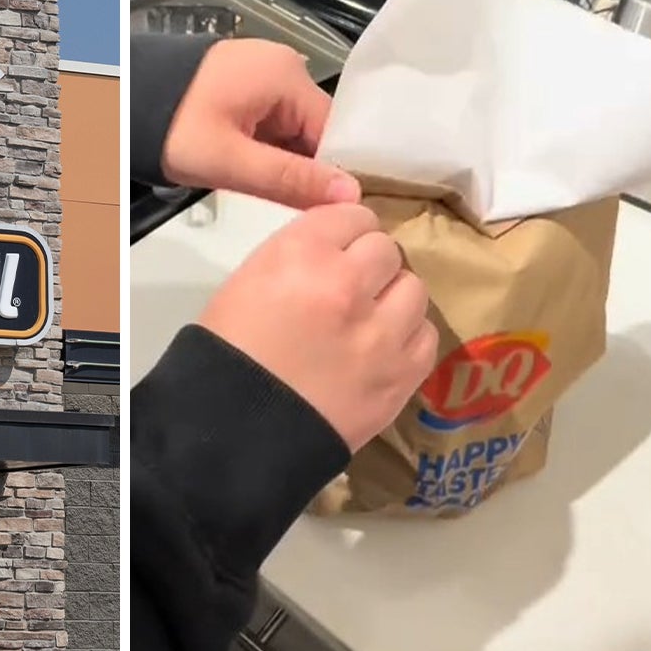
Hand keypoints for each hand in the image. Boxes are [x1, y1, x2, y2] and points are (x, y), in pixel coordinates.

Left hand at [164, 39, 358, 209]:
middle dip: (301, 167)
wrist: (120, 102)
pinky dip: (263, 147)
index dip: (331, 172)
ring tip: (259, 183)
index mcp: (286, 75)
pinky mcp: (242, 85)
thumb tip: (349, 194)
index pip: (334, 130)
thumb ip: (290, 179)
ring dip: (279, 159)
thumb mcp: (230, 161)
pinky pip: (270, 121)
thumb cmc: (171, 128)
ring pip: (291, 129)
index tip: (326, 207)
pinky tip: (248, 167)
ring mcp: (261, 73)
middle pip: (313, 129)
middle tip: (286, 203)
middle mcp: (281, 66)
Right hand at [197, 203, 436, 451]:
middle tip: (347, 289)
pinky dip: (406, 338)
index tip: (336, 248)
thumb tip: (333, 252)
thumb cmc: (225, 357)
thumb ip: (295, 257)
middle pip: (385, 249)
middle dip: (367, 265)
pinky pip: (425, 335)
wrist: (233, 435)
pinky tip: (380, 351)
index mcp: (300, 255)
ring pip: (413, 289)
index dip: (343, 232)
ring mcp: (381, 333)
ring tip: (367, 322)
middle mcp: (348, 285)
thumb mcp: (245, 284)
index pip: (350, 215)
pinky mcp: (402, 375)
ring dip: (391, 299)